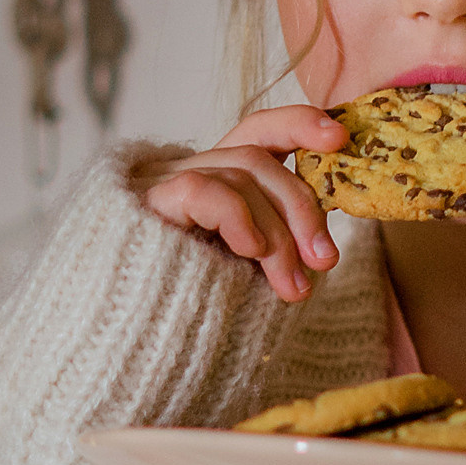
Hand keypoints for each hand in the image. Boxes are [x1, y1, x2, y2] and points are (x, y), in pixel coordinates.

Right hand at [143, 107, 346, 302]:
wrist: (126, 340)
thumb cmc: (188, 312)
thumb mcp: (246, 275)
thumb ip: (277, 249)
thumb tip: (323, 251)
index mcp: (216, 180)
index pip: (258, 131)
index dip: (299, 124)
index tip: (339, 139)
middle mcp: (188, 171)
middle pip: (257, 157)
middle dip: (302, 208)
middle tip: (326, 261)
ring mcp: (161, 183)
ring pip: (239, 175)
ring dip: (278, 235)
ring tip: (293, 288)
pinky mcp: (143, 205)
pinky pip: (199, 190)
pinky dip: (236, 218)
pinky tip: (248, 251)